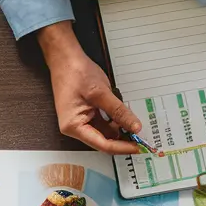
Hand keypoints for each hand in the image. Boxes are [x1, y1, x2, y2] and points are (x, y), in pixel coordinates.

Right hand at [37, 22, 140, 154]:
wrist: (64, 57)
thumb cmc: (76, 72)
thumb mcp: (101, 93)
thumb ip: (119, 112)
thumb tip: (134, 127)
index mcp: (74, 126)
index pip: (102, 144)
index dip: (122, 147)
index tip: (138, 147)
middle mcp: (75, 127)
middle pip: (103, 140)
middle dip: (122, 138)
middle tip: (141, 137)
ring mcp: (79, 121)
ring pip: (104, 131)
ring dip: (119, 128)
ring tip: (133, 123)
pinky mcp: (84, 114)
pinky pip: (101, 122)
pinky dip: (113, 120)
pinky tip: (123, 115)